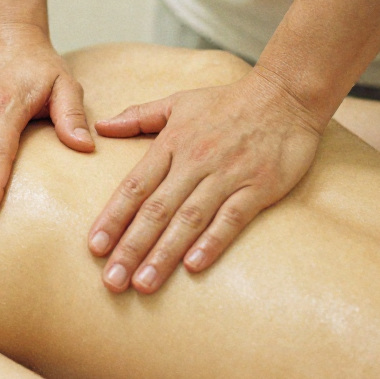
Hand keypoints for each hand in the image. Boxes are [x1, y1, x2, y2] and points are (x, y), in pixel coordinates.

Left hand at [87, 68, 323, 292]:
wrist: (285, 95)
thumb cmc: (227, 102)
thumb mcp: (178, 102)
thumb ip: (138, 116)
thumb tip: (101, 126)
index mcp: (171, 144)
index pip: (135, 186)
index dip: (113, 217)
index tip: (94, 247)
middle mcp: (194, 162)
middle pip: (156, 209)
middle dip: (131, 247)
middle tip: (112, 280)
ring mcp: (227, 175)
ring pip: (189, 219)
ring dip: (164, 253)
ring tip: (144, 283)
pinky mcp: (258, 187)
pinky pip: (231, 218)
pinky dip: (212, 242)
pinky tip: (193, 266)